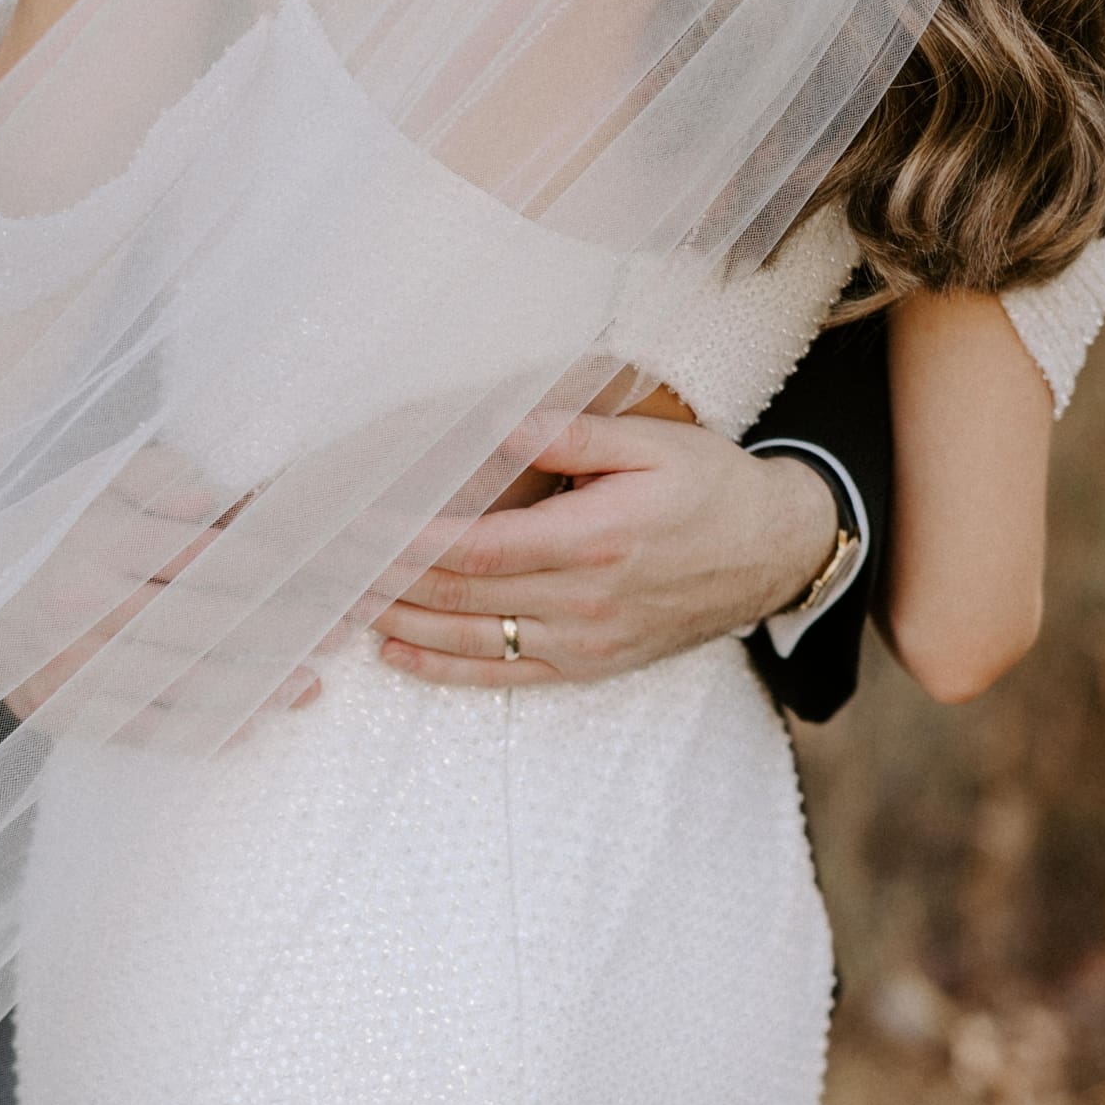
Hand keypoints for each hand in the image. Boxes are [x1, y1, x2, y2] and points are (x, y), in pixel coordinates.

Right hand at [0, 453, 318, 729]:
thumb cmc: (49, 529)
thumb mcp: (97, 480)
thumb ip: (162, 478)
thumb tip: (215, 499)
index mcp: (99, 539)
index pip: (205, 555)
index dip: (274, 568)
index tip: (328, 574)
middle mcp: (85, 603)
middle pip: (204, 622)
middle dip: (280, 632)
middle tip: (341, 636)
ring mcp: (72, 664)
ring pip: (180, 683)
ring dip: (253, 689)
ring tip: (307, 686)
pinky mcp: (63, 711)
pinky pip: (143, 730)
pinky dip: (201, 731)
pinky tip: (248, 726)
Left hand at [372, 411, 839, 687]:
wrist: (774, 554)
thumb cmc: (711, 488)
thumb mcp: (653, 443)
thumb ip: (573, 435)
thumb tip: (502, 427)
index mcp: (593, 540)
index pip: (477, 548)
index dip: (410, 542)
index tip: (359, 526)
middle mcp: (582, 601)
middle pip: (461, 596)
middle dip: (390, 581)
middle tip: (330, 565)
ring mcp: (581, 643)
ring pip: (470, 640)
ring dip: (401, 624)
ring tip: (345, 603)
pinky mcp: (585, 667)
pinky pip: (501, 676)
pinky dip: (442, 668)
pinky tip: (396, 653)